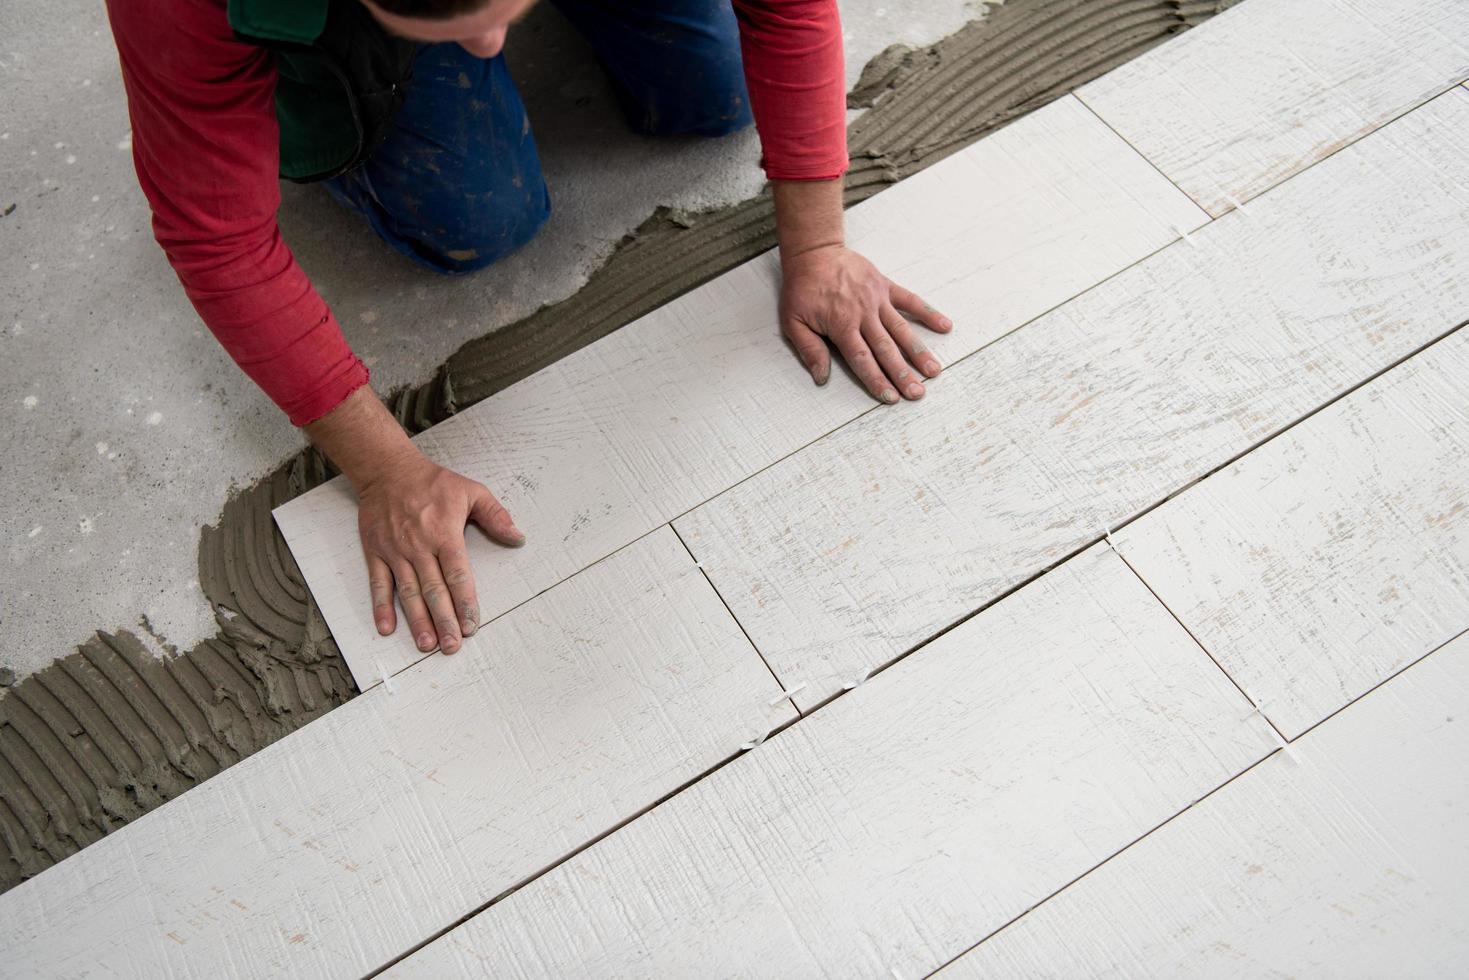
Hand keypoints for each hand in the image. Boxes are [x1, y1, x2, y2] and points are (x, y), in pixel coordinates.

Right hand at [356, 448, 524, 653]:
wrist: (387, 469)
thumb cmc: (432, 482)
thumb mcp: (471, 491)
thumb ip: (496, 516)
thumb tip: (518, 538)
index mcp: (444, 533)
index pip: (458, 575)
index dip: (465, 603)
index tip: (472, 625)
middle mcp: (419, 546)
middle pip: (434, 590)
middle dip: (444, 620)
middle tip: (453, 646)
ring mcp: (395, 551)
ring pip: (407, 592)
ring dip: (417, 620)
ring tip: (427, 645)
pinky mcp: (375, 552)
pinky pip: (378, 583)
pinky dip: (380, 607)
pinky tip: (387, 628)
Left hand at [780, 243, 951, 401]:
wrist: (814, 253)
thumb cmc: (802, 289)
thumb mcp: (792, 322)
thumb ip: (809, 350)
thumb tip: (821, 378)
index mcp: (841, 325)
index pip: (862, 359)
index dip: (877, 380)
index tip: (891, 398)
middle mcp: (863, 314)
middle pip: (886, 349)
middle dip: (903, 374)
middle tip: (918, 393)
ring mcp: (877, 300)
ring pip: (901, 330)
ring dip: (918, 352)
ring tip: (934, 370)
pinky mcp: (885, 286)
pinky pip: (910, 300)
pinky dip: (928, 313)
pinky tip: (945, 326)